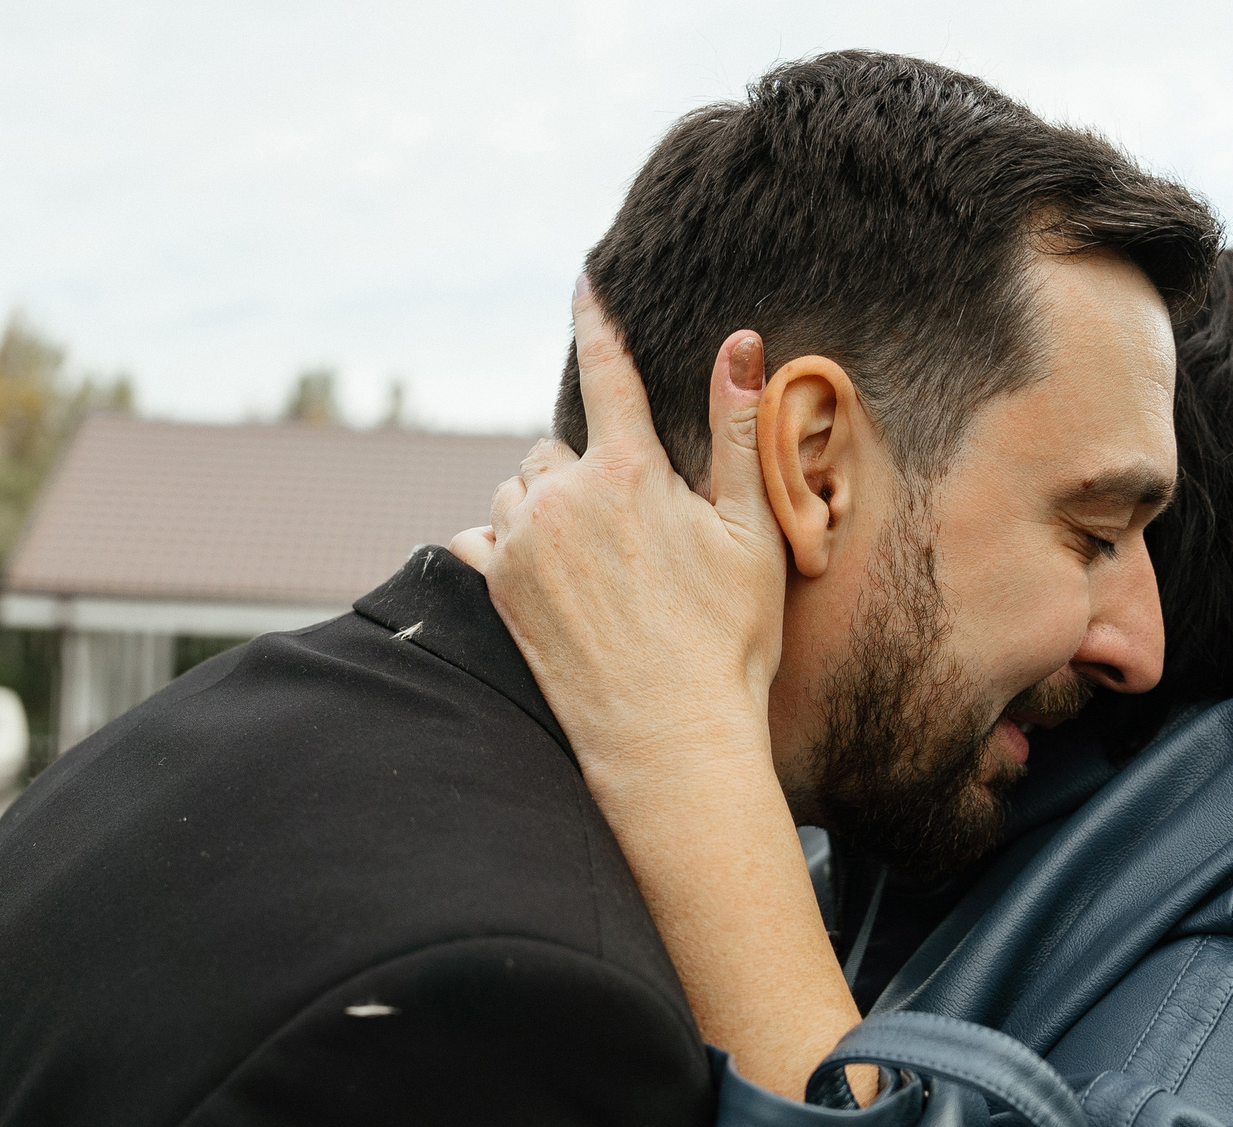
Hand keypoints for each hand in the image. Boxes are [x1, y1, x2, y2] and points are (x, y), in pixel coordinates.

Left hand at [450, 279, 787, 789]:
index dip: (595, 321)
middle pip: (555, 451)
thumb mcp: (750, 534)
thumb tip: (740, 344)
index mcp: (628, 473)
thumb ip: (737, 434)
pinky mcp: (493, 590)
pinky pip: (481, 540)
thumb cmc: (726, 642)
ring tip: (592, 567)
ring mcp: (519, 545)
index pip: (606, 373)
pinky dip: (505, 549)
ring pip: (517, 494)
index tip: (582, 281)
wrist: (668, 739)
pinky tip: (545, 584)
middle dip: (585, 475)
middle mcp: (562, 499)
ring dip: (543, 511)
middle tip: (630, 536)